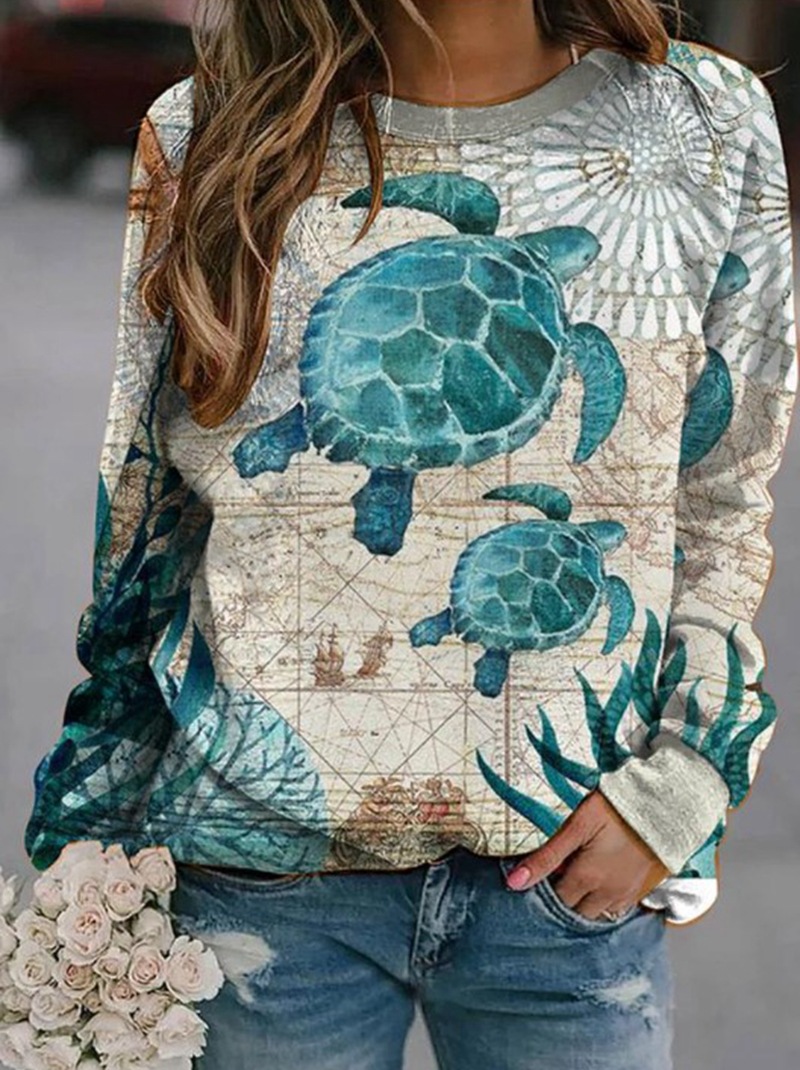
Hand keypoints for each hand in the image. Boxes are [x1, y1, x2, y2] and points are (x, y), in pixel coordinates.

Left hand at [505, 791, 671, 918]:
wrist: (662, 805)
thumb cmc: (616, 808)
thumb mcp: (576, 825)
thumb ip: (547, 856)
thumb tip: (514, 883)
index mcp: (588, 878)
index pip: (554, 899)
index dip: (543, 886)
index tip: (539, 870)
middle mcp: (607, 894)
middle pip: (573, 909)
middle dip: (561, 894)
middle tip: (557, 869)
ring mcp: (625, 894)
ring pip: (593, 912)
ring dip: (581, 899)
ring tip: (576, 872)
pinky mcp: (638, 890)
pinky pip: (613, 909)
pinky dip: (600, 900)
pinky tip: (596, 879)